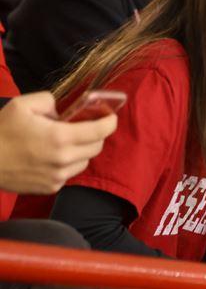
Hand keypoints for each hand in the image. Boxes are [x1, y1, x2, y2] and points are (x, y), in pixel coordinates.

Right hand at [0, 92, 117, 194]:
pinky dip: (67, 164)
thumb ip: (48, 102)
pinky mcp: (52, 187)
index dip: (110, 122)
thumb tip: (62, 112)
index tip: (111, 117)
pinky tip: (50, 157)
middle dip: (95, 135)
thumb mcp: (21, 105)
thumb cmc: (0, 131)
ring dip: (81, 151)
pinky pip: (70, 174)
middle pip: (97, 147)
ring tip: (62, 143)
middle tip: (84, 127)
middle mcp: (64, 159)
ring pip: (84, 161)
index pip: (100, 131)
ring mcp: (59, 176)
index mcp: (60, 137)